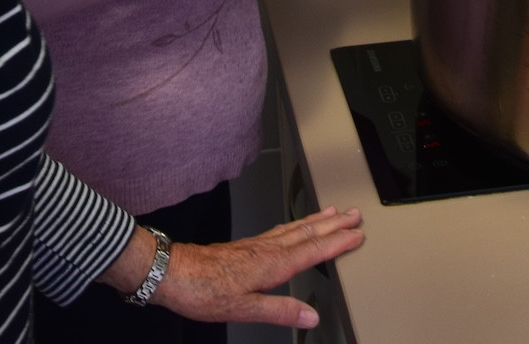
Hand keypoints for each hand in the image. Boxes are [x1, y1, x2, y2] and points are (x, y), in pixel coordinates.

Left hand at [101, 207, 365, 329]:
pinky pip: (279, 230)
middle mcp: (266, 249)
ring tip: (332, 213)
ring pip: (293, 228)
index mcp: (271, 264)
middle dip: (333, 224)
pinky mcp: (244, 246)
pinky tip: (293, 228)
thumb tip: (311, 315)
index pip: (313, 251)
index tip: (357, 235)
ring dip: (316, 221)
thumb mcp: (244, 309)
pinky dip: (294, 225)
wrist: (171, 272)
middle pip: (307, 233)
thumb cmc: (202, 290)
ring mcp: (255, 245)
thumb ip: (280, 311)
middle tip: (354, 214)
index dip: (337, 243)